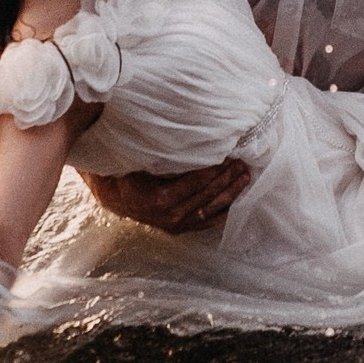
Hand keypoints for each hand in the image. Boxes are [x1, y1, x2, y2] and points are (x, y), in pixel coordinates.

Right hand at [82, 159, 250, 234]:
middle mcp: (169, 216)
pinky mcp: (182, 229)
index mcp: (159, 198)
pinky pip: (209, 221)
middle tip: (242, 163)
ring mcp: (177, 225)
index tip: (228, 156)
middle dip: (227, 178)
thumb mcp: (140, 161)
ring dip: (231, 192)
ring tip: (245, 176)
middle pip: (206, 195)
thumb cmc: (130, 173)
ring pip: (211, 209)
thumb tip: (184, 133)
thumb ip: (163, 154)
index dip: (214, 169)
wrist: (118, 199)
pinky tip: (238, 196)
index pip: (194, 182)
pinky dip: (225, 209)